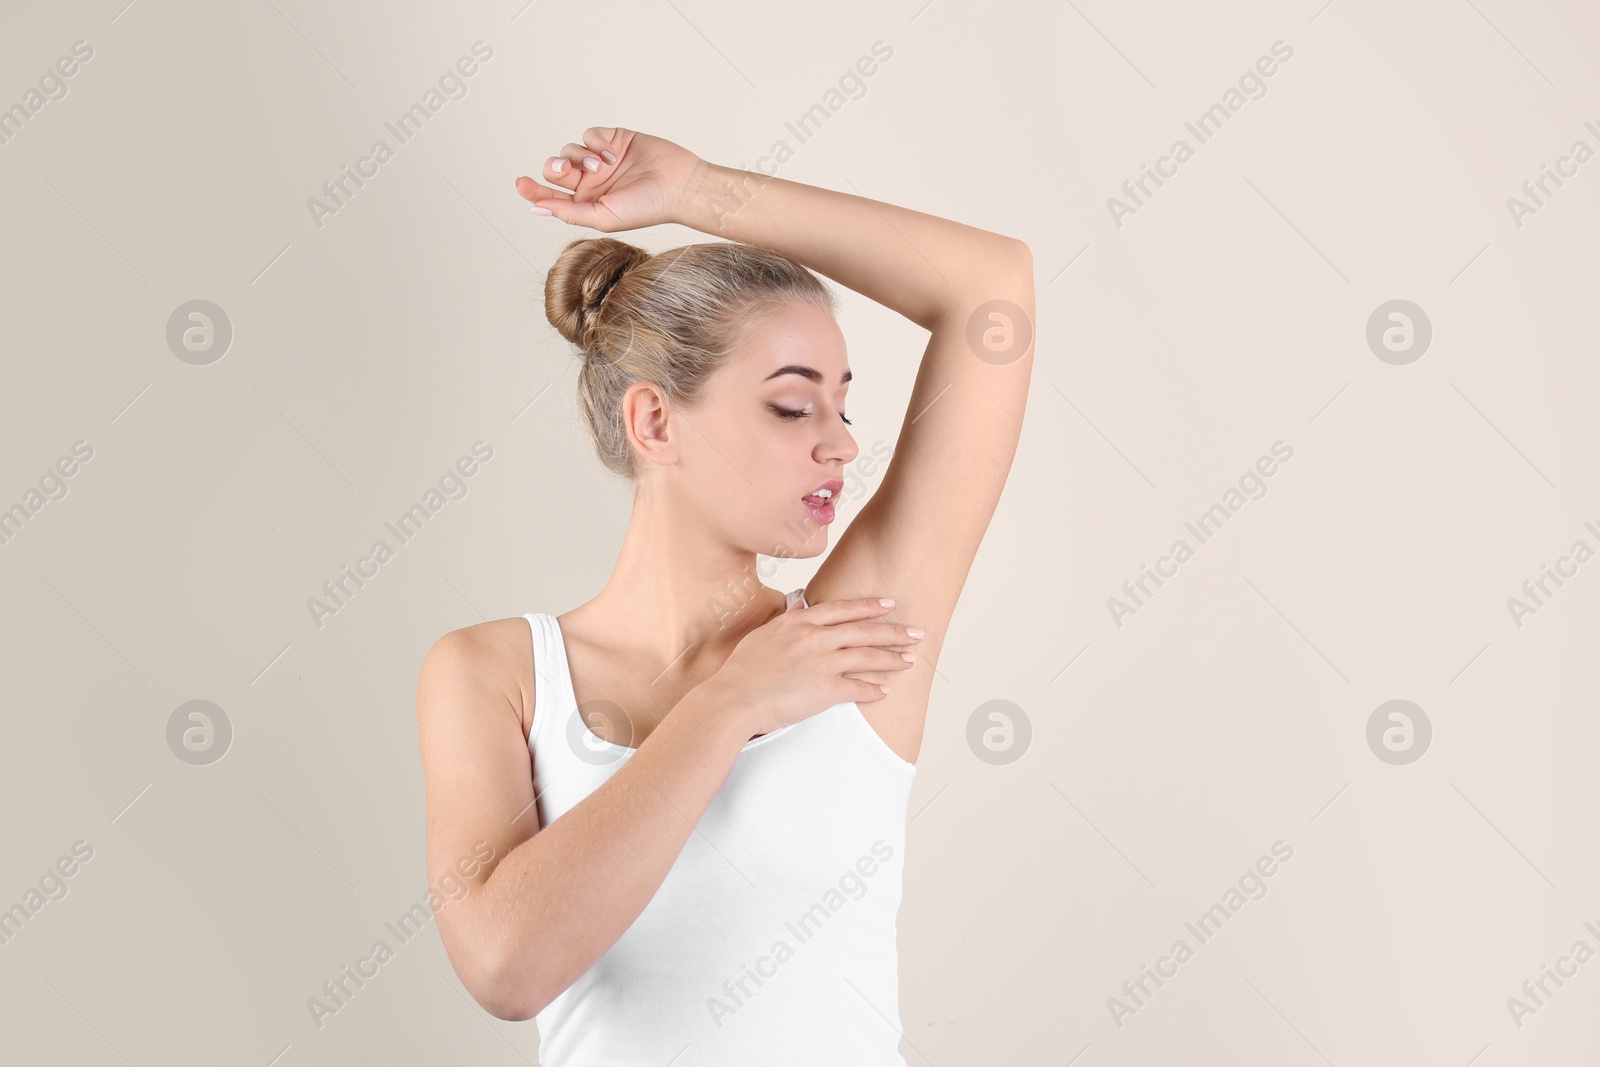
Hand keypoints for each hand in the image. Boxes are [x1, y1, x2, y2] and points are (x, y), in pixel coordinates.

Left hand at [514, 126, 702, 232]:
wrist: (679, 185)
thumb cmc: (646, 208)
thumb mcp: (603, 217)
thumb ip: (569, 212)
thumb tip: (537, 209)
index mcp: (586, 204)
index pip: (550, 195)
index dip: (533, 189)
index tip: (520, 183)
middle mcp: (590, 182)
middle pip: (555, 168)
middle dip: (556, 168)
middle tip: (566, 171)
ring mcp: (601, 160)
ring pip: (570, 150)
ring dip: (582, 156)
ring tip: (604, 165)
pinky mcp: (613, 140)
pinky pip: (590, 134)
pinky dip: (597, 143)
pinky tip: (614, 154)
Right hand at [706, 596, 921, 738]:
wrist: (733, 699)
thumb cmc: (742, 671)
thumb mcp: (763, 635)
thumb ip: (787, 621)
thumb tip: (800, 607)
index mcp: (800, 623)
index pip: (844, 610)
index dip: (870, 607)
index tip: (889, 605)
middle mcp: (815, 638)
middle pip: (864, 631)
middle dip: (894, 632)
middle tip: (916, 632)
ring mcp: (822, 663)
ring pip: (868, 657)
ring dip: (892, 658)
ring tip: (909, 660)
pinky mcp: (825, 689)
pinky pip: (858, 688)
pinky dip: (874, 690)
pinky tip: (885, 691)